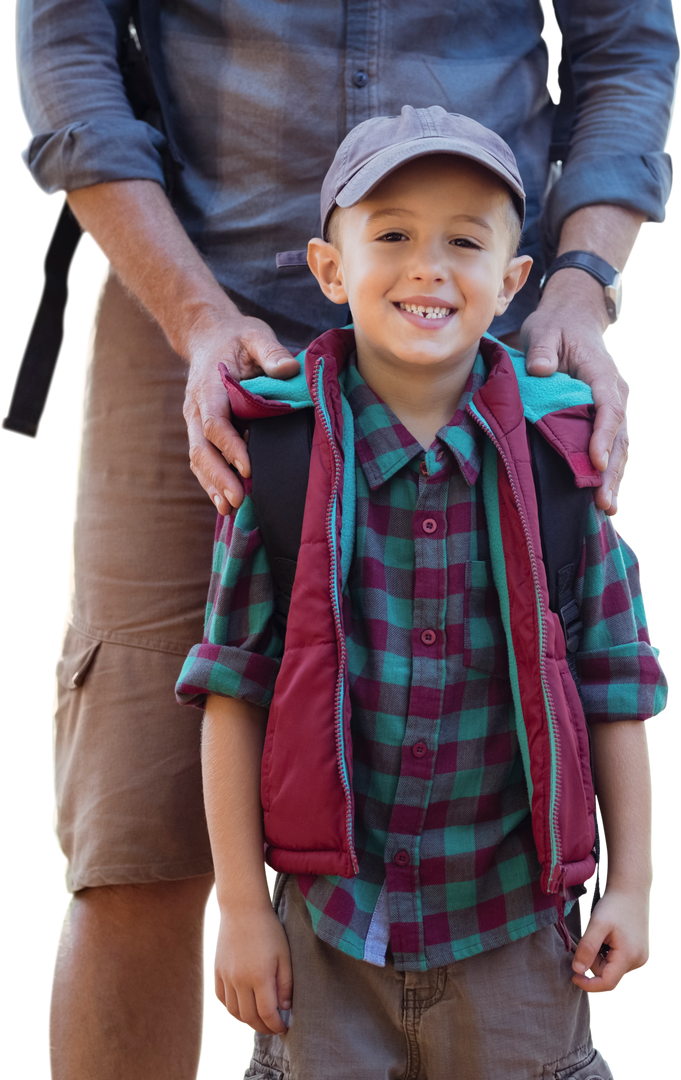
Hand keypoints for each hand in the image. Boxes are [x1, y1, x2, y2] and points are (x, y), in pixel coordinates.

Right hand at [183, 313, 299, 515]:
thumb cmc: (237, 338)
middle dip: (219, 476)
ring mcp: (196, 421)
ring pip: (199, 459)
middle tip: (237, 499)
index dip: (230, 445)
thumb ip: (271, 352)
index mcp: (210, 386)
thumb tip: (290, 368)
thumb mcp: (256, 335)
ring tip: (229, 509)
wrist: (211, 336)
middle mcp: (197, 408)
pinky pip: (202, 461)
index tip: (248, 466)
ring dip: (212, 485)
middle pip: (202, 448)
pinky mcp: (201, 431)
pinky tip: (224, 503)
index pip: (215, 422)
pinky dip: (211, 482)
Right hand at [212, 903, 293, 1034]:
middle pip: (249, 1017)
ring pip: (234, 1012)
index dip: (276, 1026)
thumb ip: (286, 983)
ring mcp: (226, 976)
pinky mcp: (217, 971)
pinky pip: (221, 999)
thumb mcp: (284, 954)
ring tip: (258, 1018)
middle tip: (273, 1027)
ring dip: (246, 1020)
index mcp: (259, 976)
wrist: (242, 908)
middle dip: (263, 1027)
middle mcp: (240, 980)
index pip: (267, 1014)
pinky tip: (242, 1005)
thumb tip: (284, 1008)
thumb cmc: (268, 929)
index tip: (284, 1028)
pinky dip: (231, 1008)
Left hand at [503, 268, 630, 517]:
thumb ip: (543, 350)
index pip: (608, 407)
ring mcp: (613, 408)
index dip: (602, 435)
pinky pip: (610, 447)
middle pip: (618, 436)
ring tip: (607, 508)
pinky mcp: (604, 419)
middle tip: (602, 500)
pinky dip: (607, 472)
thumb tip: (541, 370)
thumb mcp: (546, 331)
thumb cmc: (557, 326)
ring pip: (619, 447)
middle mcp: (616, 394)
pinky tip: (603, 499)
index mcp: (603, 375)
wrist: (574, 318)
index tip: (595, 460)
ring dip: (613, 478)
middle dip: (611, 470)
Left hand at [571, 888, 650, 994]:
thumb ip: (588, 948)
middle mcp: (638, 961)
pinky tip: (609, 937)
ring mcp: (641, 958)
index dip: (589, 984)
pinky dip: (609, 954)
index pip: (608, 983)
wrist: (630, 890)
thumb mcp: (597, 924)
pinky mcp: (639, 953)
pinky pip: (620, 962)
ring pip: (613, 969)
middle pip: (609, 975)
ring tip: (601, 936)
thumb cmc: (614, 905)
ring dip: (602, 958)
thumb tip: (578, 971)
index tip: (573, 977)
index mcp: (629, 957)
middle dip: (594, 964)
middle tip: (590, 940)